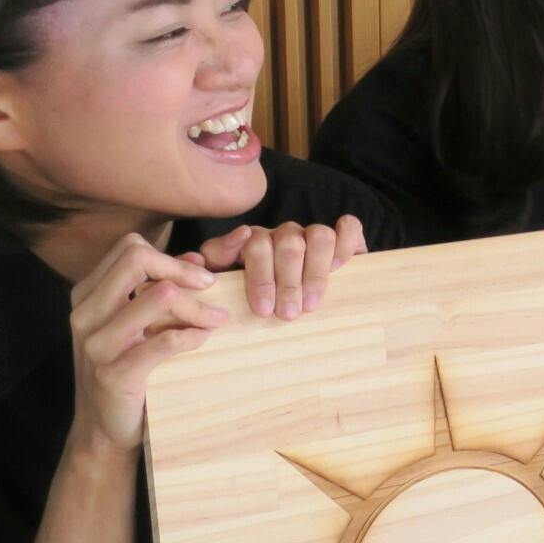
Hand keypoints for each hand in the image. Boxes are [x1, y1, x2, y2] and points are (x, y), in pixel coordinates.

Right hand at [68, 234, 229, 455]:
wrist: (106, 427)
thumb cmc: (128, 367)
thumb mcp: (140, 323)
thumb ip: (163, 286)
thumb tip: (199, 256)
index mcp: (88, 294)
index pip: (130, 248)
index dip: (172, 256)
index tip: (202, 276)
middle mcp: (85, 313)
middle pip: (137, 259)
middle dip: (183, 270)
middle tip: (213, 287)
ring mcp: (96, 343)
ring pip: (158, 295)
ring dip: (197, 306)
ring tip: (216, 319)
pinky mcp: (113, 373)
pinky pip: (165, 340)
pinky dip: (193, 335)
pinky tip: (203, 339)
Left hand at [187, 215, 367, 316]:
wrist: (292, 303)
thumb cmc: (254, 300)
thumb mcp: (225, 290)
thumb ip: (208, 274)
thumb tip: (195, 261)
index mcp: (251, 244)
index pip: (252, 245)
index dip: (260, 277)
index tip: (263, 310)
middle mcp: (281, 235)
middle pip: (287, 244)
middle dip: (288, 283)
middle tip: (288, 315)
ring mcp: (311, 234)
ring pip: (318, 235)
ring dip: (316, 273)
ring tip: (312, 304)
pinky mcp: (341, 237)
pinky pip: (348, 227)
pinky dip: (347, 244)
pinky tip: (342, 267)